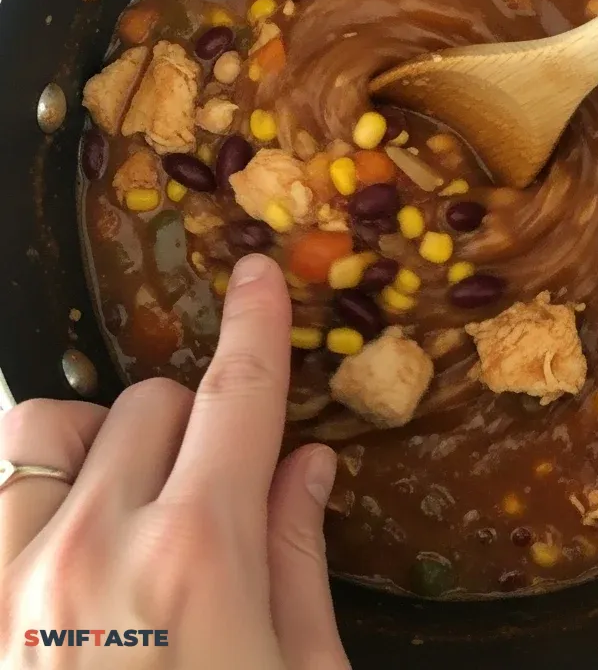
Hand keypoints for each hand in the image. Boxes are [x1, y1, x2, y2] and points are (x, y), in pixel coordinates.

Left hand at [0, 254, 348, 668]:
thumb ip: (298, 560)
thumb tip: (305, 468)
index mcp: (200, 558)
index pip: (238, 395)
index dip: (256, 325)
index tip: (257, 279)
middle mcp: (96, 550)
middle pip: (154, 401)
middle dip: (198, 424)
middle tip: (222, 488)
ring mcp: (16, 582)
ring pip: (53, 427)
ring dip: (105, 443)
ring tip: (134, 501)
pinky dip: (43, 492)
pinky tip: (77, 550)